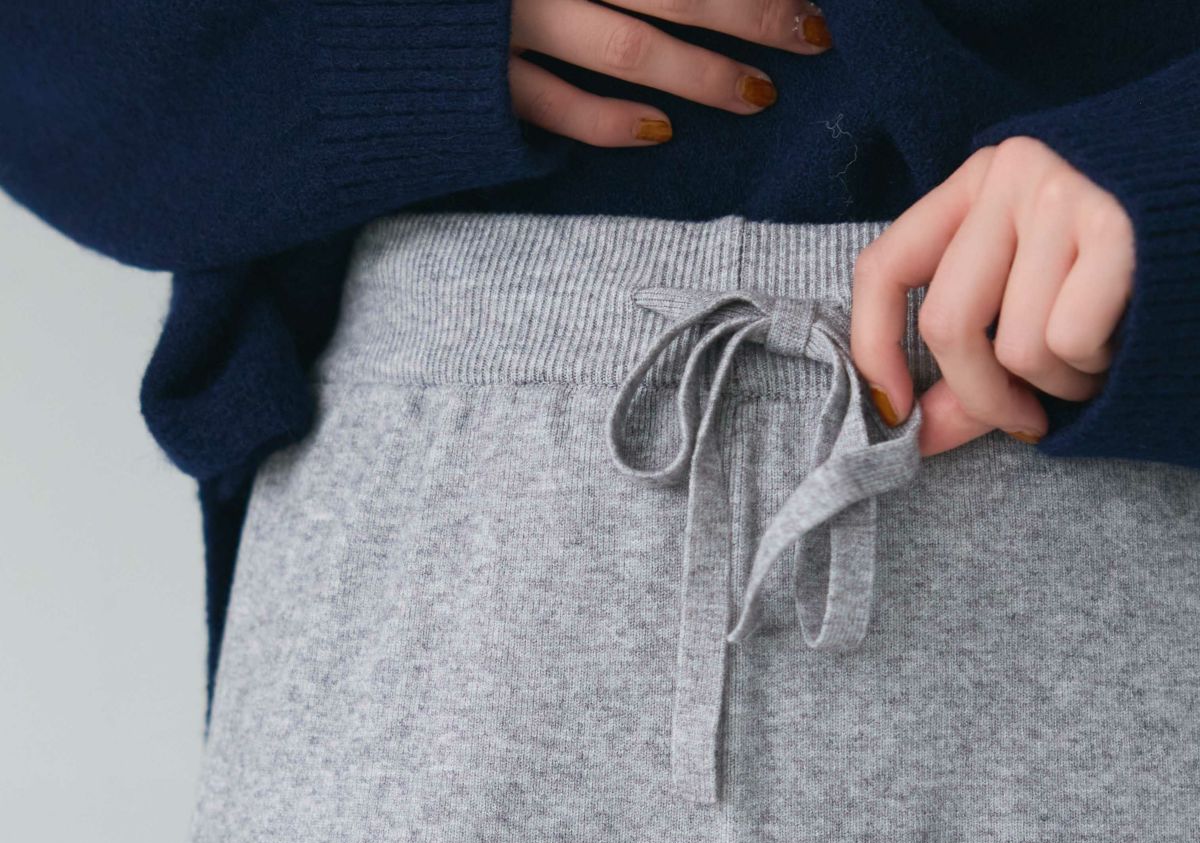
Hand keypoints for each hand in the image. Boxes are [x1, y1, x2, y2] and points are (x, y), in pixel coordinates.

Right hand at [509, 0, 832, 145]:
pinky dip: (610, 122)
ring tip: (756, 94)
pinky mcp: (478, 80)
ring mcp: (507, 21)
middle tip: (813, 36)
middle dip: (750, 12)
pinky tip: (659, 134)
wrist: (354, 22)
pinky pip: (556, 107)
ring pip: (624, 46)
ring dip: (699, 74)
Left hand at [850, 136, 1135, 455]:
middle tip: (1025, 420)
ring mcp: (1064, 191)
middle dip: (982, 397)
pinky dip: (1098, 364)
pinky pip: (1072, 340)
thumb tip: (912, 434)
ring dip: (1060, 383)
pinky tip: (1125, 336)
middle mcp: (1011, 174)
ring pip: (1018, 346)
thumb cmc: (1117, 270)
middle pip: (948, 324)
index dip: (874, 351)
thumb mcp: (1029, 299)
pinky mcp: (1119, 225)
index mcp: (975, 184)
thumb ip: (970, 365)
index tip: (895, 412)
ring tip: (1096, 354)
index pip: (883, 268)